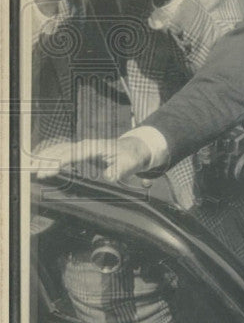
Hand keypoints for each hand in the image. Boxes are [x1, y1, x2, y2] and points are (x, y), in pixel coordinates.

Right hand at [31, 135, 153, 182]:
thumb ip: (119, 170)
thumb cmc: (130, 157)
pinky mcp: (79, 151)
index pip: (72, 154)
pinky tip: (38, 163)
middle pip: (61, 151)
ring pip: (58, 150)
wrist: (133, 148)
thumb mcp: (129, 164)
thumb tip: (109, 176)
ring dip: (44, 158)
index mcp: (95, 148)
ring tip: (30, 168)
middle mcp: (85, 145)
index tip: (47, 172)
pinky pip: (60, 152)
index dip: (59, 162)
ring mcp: (81, 147)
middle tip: (33, 174)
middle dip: (46, 161)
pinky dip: (48, 156)